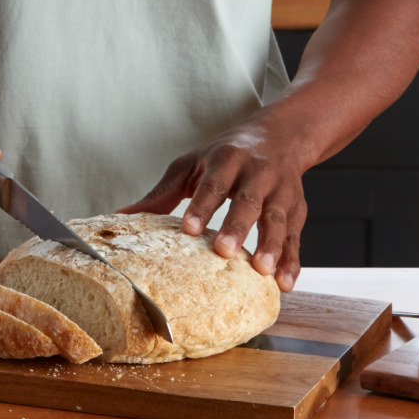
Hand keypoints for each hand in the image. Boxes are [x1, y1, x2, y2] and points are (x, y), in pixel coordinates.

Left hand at [117, 118, 307, 291]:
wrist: (279, 135)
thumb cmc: (227, 154)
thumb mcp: (192, 165)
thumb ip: (162, 194)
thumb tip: (120, 216)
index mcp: (226, 159)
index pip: (213, 183)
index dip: (201, 205)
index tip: (189, 228)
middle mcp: (256, 172)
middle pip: (248, 200)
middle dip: (237, 226)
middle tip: (224, 251)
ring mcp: (280, 190)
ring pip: (277, 218)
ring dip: (271, 245)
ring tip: (261, 270)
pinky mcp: (297, 208)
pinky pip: (296, 235)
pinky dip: (293, 259)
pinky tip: (284, 282)